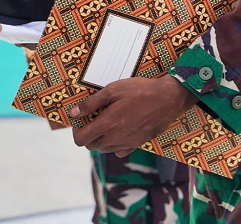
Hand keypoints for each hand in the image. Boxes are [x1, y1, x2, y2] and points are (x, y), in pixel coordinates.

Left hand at [69, 75, 195, 153]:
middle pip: (91, 146)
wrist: (167, 99)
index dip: (76, 131)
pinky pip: (120, 151)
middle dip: (87, 134)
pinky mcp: (137, 144)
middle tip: (92, 118)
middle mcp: (115, 139)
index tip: (79, 121)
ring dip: (100, 139)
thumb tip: (73, 113)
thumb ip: (90, 103)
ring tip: (106, 122)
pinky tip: (120, 130)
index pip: (81, 140)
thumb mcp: (112, 90)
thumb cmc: (139, 91)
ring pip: (105, 149)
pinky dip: (115, 144)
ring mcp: (126, 144)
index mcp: (106, 125)